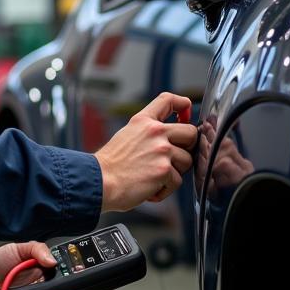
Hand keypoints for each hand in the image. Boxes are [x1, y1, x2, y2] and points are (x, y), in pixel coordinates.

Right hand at [95, 92, 197, 211]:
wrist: (99, 181)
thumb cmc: (110, 165)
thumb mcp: (127, 135)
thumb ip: (148, 132)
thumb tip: (169, 138)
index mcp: (143, 121)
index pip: (168, 100)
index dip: (183, 105)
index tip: (184, 116)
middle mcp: (155, 132)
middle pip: (190, 132)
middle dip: (187, 147)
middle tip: (172, 158)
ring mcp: (161, 150)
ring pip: (187, 160)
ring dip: (173, 173)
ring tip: (153, 177)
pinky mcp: (164, 170)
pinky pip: (177, 181)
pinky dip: (164, 189)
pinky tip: (148, 188)